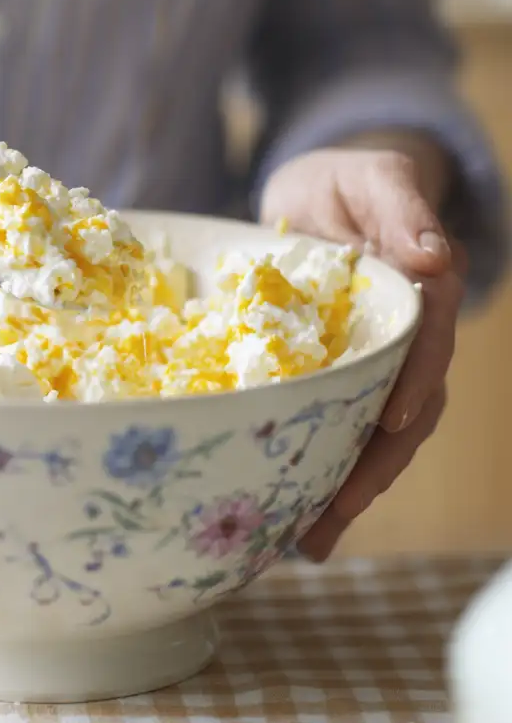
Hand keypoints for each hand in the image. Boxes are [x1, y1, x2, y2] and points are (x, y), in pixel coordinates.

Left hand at [260, 144, 465, 560]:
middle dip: (370, 469)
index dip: (412, 384)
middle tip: (326, 522)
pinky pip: (331, 424)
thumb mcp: (374, 178)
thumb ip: (403, 209)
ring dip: (342, 488)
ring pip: (370, 434)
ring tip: (303, 544)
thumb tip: (436, 256)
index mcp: (420, 295)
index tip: (392, 422)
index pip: (426, 347)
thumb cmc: (347, 180)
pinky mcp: (329, 372)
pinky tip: (285, 512)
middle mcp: (402, 339)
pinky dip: (315, 466)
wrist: (316, 192)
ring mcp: (368, 361)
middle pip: (401, 413)